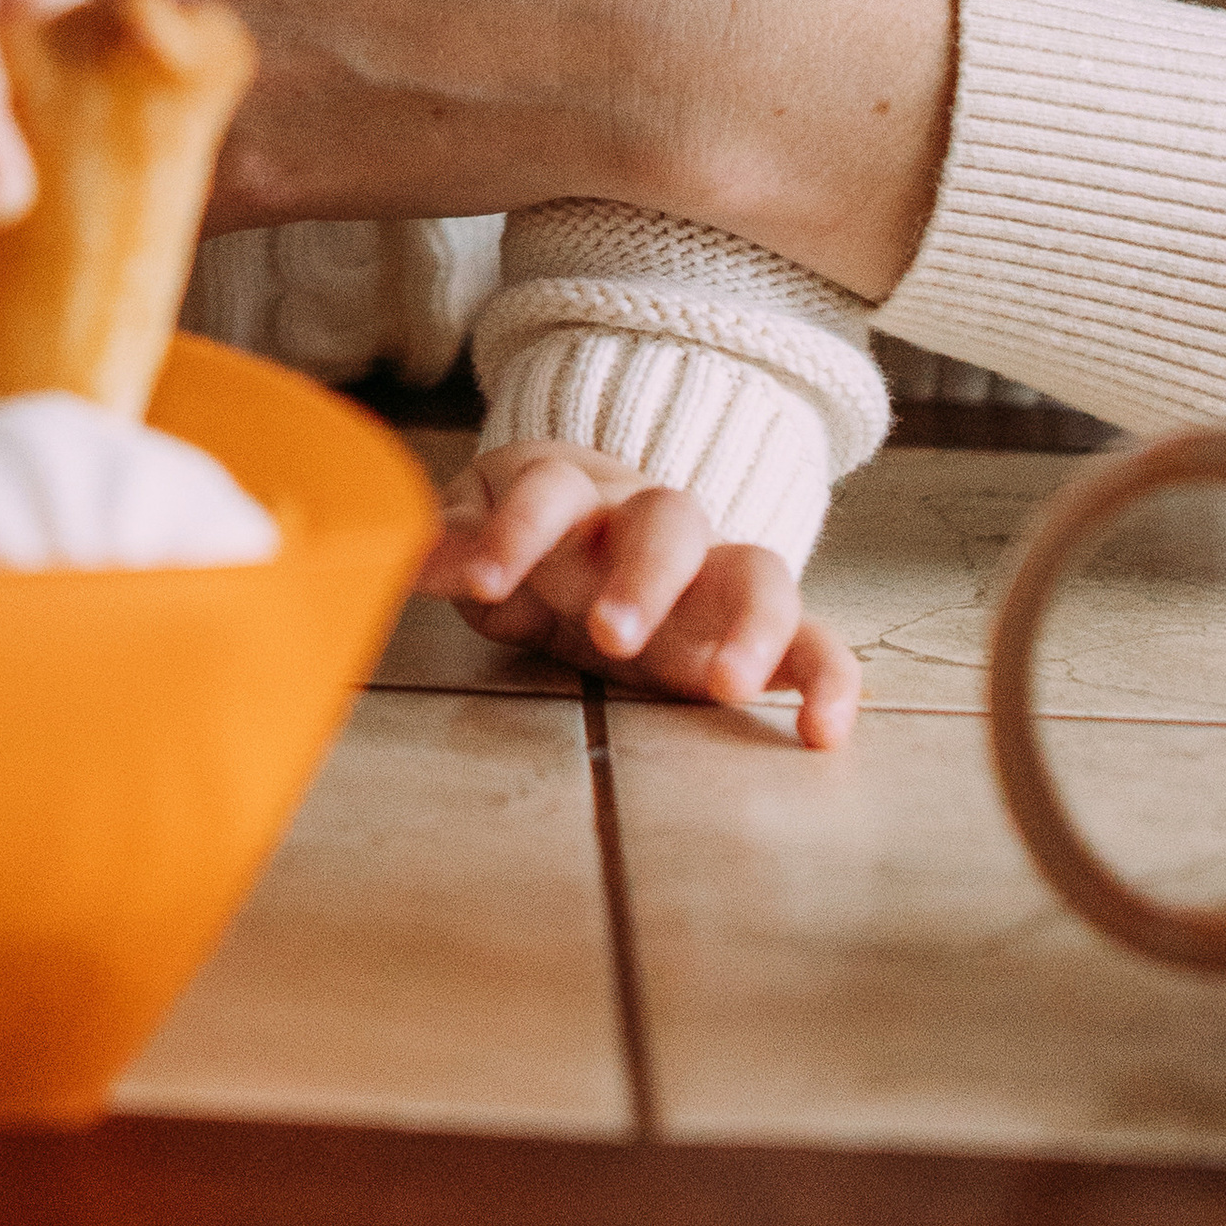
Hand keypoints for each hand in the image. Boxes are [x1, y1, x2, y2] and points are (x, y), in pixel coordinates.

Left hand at [420, 438, 861, 741]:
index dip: (517, 529)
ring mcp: (711, 571)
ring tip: (727, 688)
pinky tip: (824, 734)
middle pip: (668, 519)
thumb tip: (396, 558)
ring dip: (748, 625)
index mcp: (573, 492)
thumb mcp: (477, 532)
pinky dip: (829, 679)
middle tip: (611, 634)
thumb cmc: (530, 535)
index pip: (550, 490)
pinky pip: (815, 640)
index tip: (482, 582)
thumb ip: (450, 545)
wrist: (597, 522)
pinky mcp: (754, 628)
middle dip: (644, 575)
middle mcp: (650, 522)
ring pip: (757, 568)